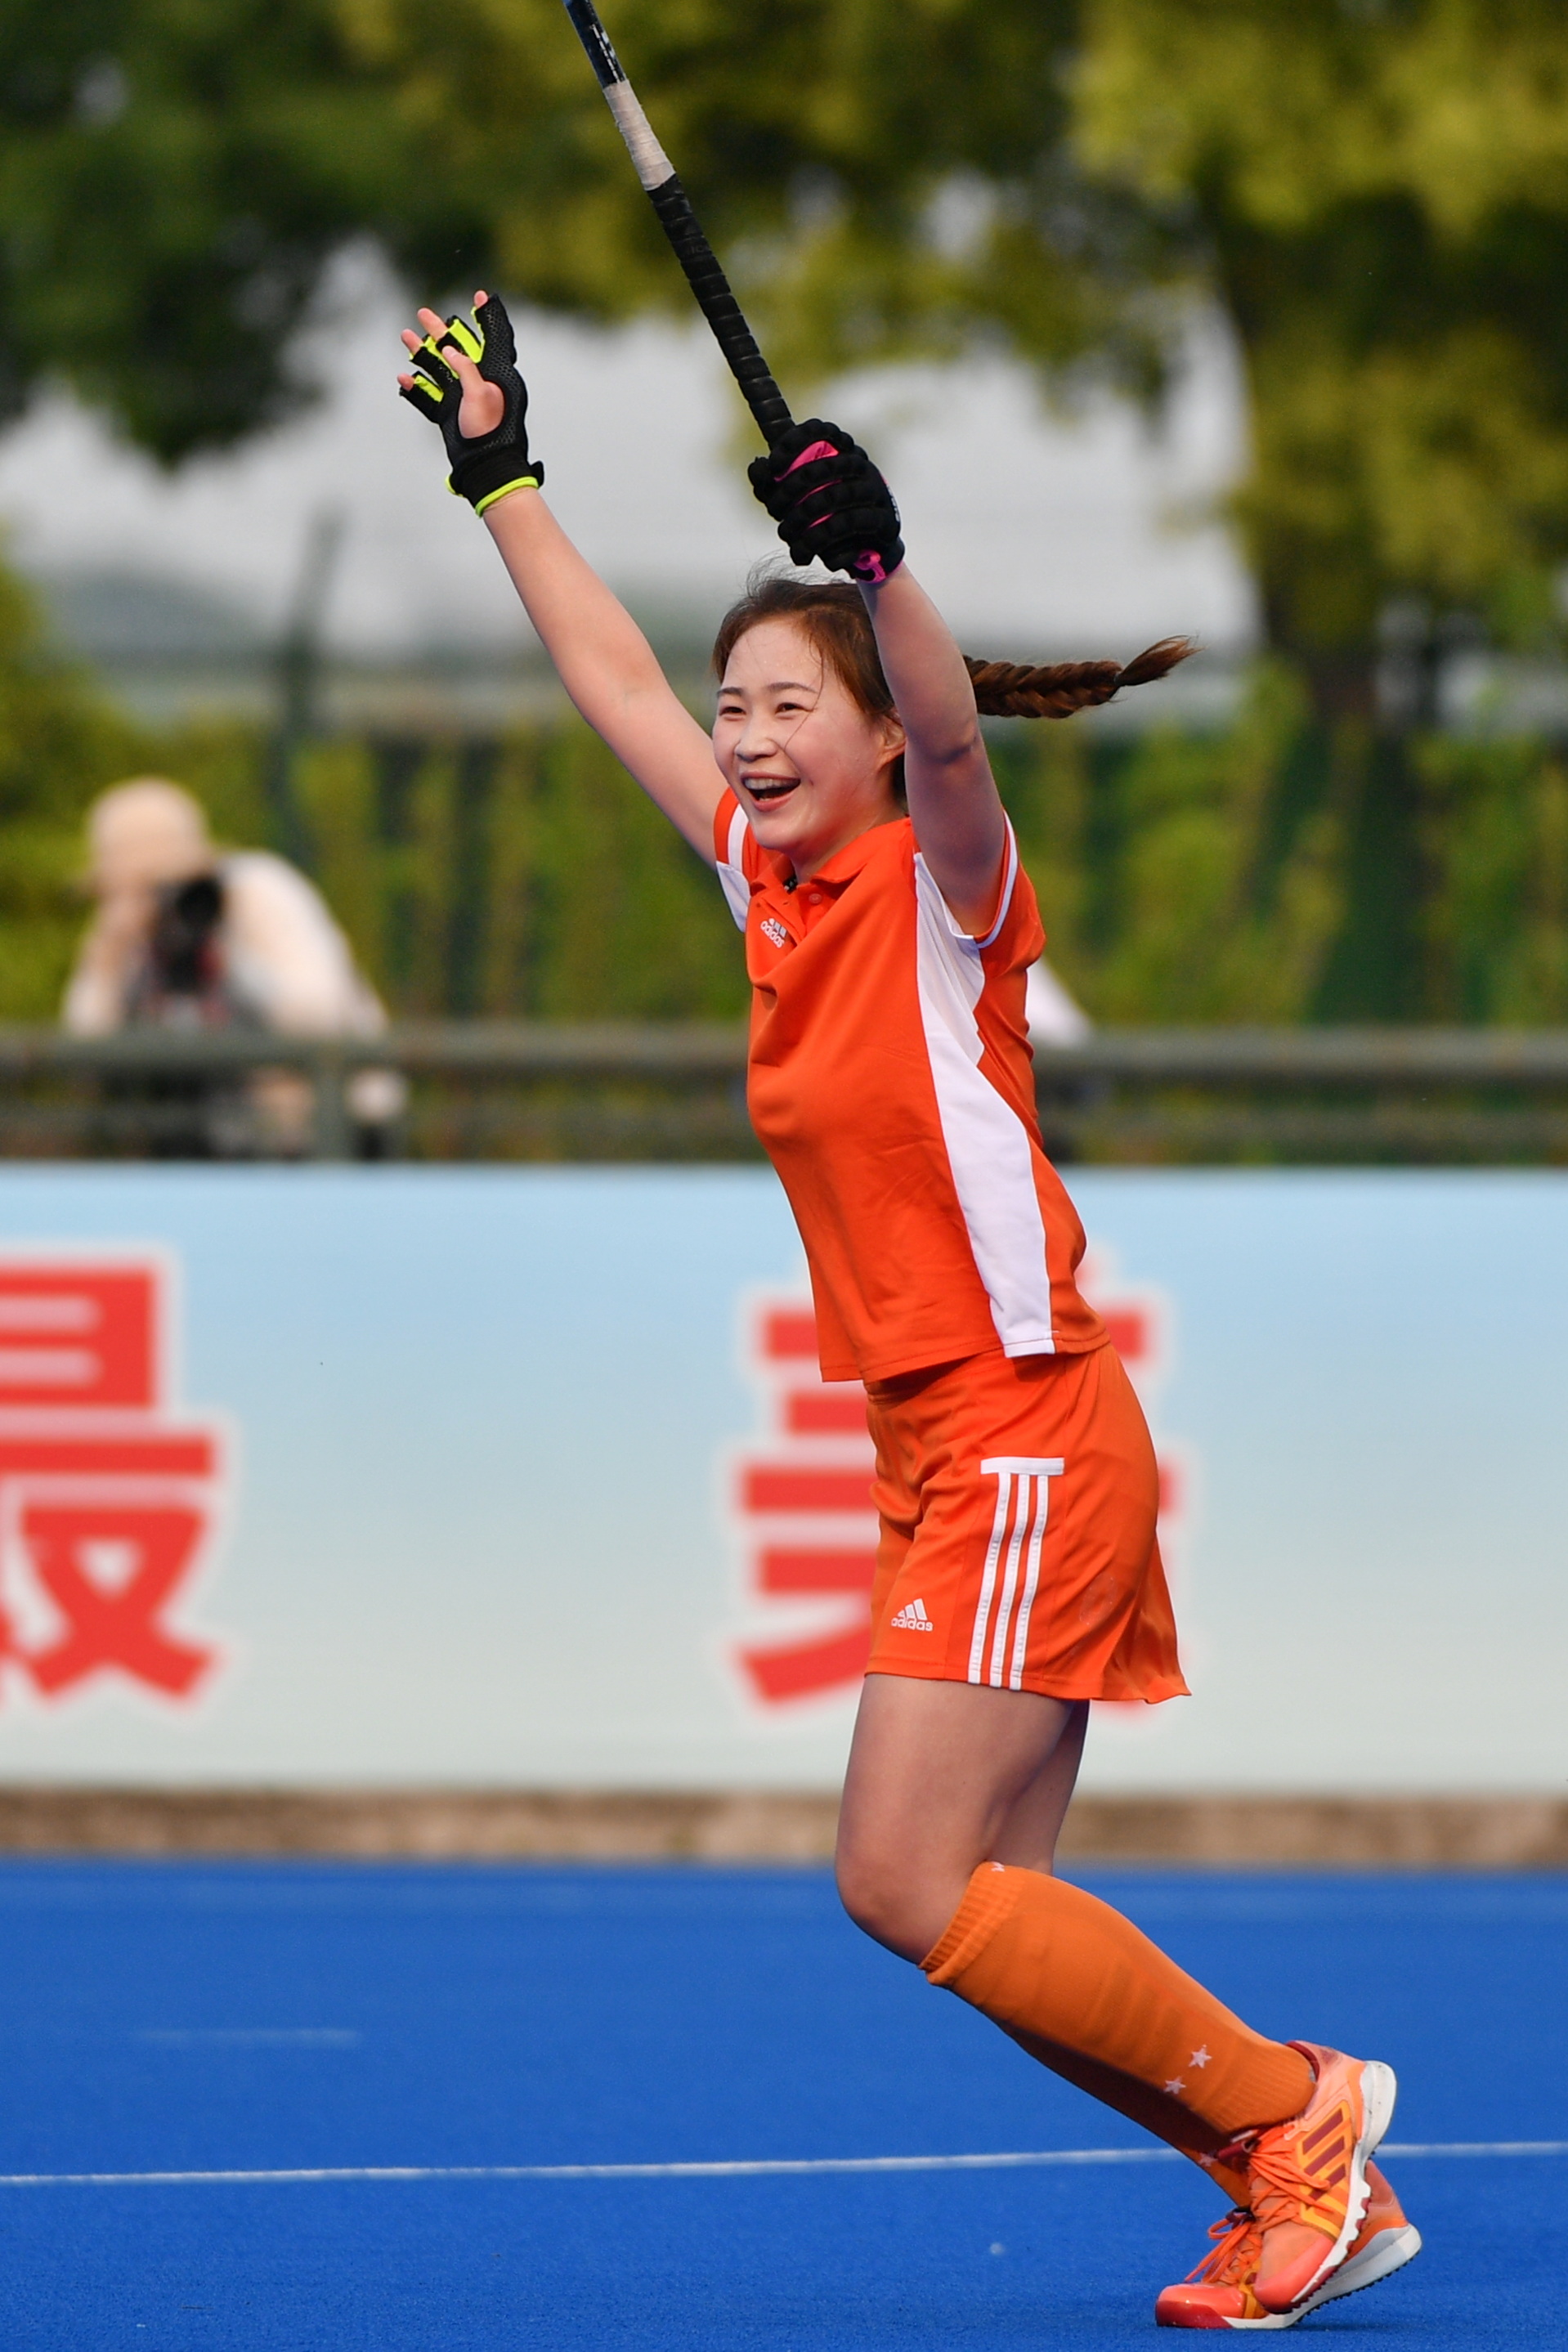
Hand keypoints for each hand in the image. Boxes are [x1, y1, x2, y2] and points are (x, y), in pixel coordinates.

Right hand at [398, 289, 543, 513]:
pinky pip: (428, 398)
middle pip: (455, 349)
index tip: (479, 295)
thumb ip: (466, 370)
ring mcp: (461, 398)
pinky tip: (403, 377)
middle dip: (439, 331)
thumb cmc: (492, 430)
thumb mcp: (480, 395)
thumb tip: (450, 350)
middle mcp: (477, 382)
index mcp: (494, 374)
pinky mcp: (449, 415)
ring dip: (421, 353)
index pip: (493, 337)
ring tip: (405, 335)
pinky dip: (415, 388)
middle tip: (423, 313)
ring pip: (438, 369)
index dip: (487, 316)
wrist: (486, 466)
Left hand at [747, 420, 903, 582]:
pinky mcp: (884, 518)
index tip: (774, 466)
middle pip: (822, 467)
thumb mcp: (793, 499)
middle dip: (790, 491)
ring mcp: (875, 489)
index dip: (793, 443)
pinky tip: (804, 554)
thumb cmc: (824, 519)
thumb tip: (757, 467)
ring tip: (786, 536)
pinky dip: (821, 540)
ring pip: (835, 497)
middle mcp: (859, 464)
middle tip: (774, 512)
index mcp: (839, 450)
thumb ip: (772, 483)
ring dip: (802, 520)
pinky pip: (850, 524)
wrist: (862, 553)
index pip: (818, 430)